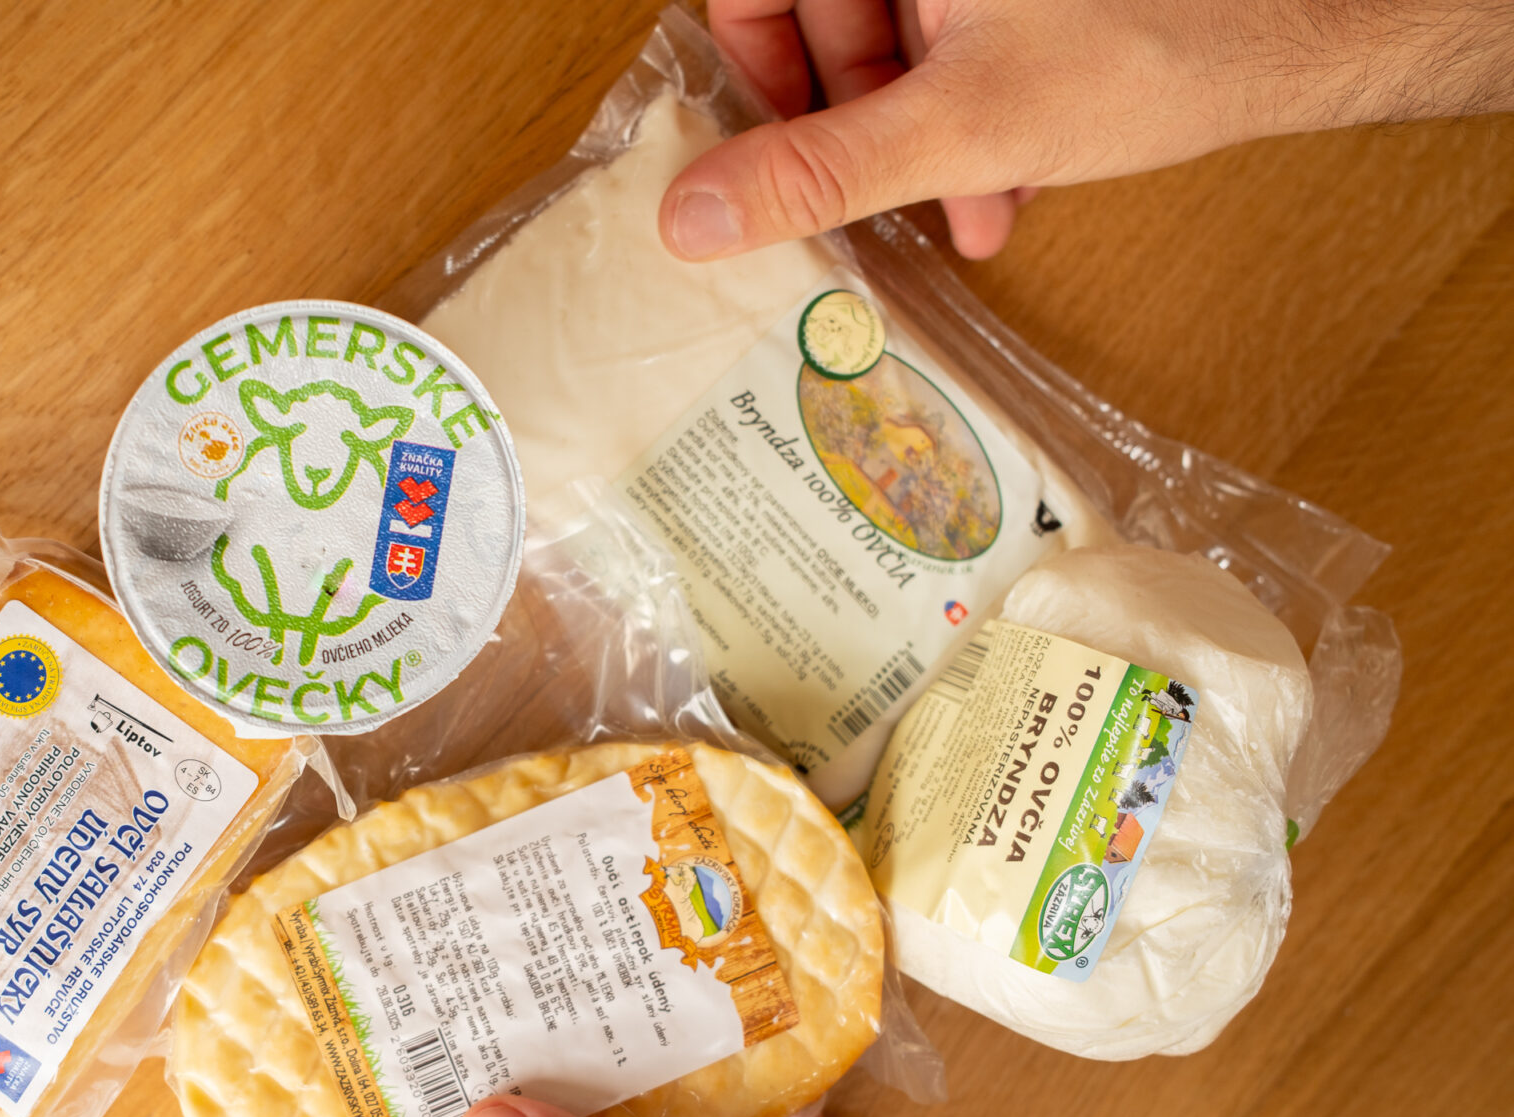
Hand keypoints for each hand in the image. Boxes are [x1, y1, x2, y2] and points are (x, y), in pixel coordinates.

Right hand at [662, 0, 1513, 259]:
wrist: (1301, 33)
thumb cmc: (1156, 43)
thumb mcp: (963, 126)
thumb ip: (820, 171)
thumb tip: (695, 216)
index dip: (748, 66)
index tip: (764, 150)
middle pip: (824, 12)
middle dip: (848, 121)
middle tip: (871, 198)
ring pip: (895, 35)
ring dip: (911, 134)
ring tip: (961, 207)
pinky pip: (953, 40)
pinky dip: (961, 111)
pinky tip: (999, 180)